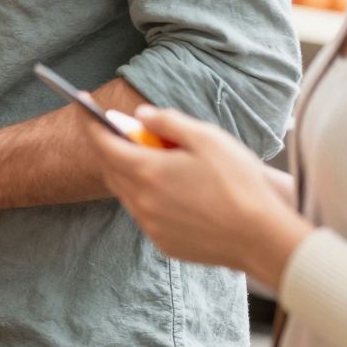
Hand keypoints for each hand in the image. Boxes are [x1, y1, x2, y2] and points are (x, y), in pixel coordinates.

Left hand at [89, 106, 312, 288]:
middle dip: (111, 146)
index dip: (90, 122)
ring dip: (131, 173)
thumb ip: (168, 122)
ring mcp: (151, 225)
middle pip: (111, 168)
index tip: (83, 104)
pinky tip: (173, 191)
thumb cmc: (239, 184)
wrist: (263, 238)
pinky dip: (148, 197)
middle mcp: (141, 201)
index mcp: (147, 171)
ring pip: (127, 193)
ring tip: (155, 160)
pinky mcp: (164, 243)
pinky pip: (145, 214)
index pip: (103, 143)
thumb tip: (140, 115)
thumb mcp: (207, 138)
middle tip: (127, 131)